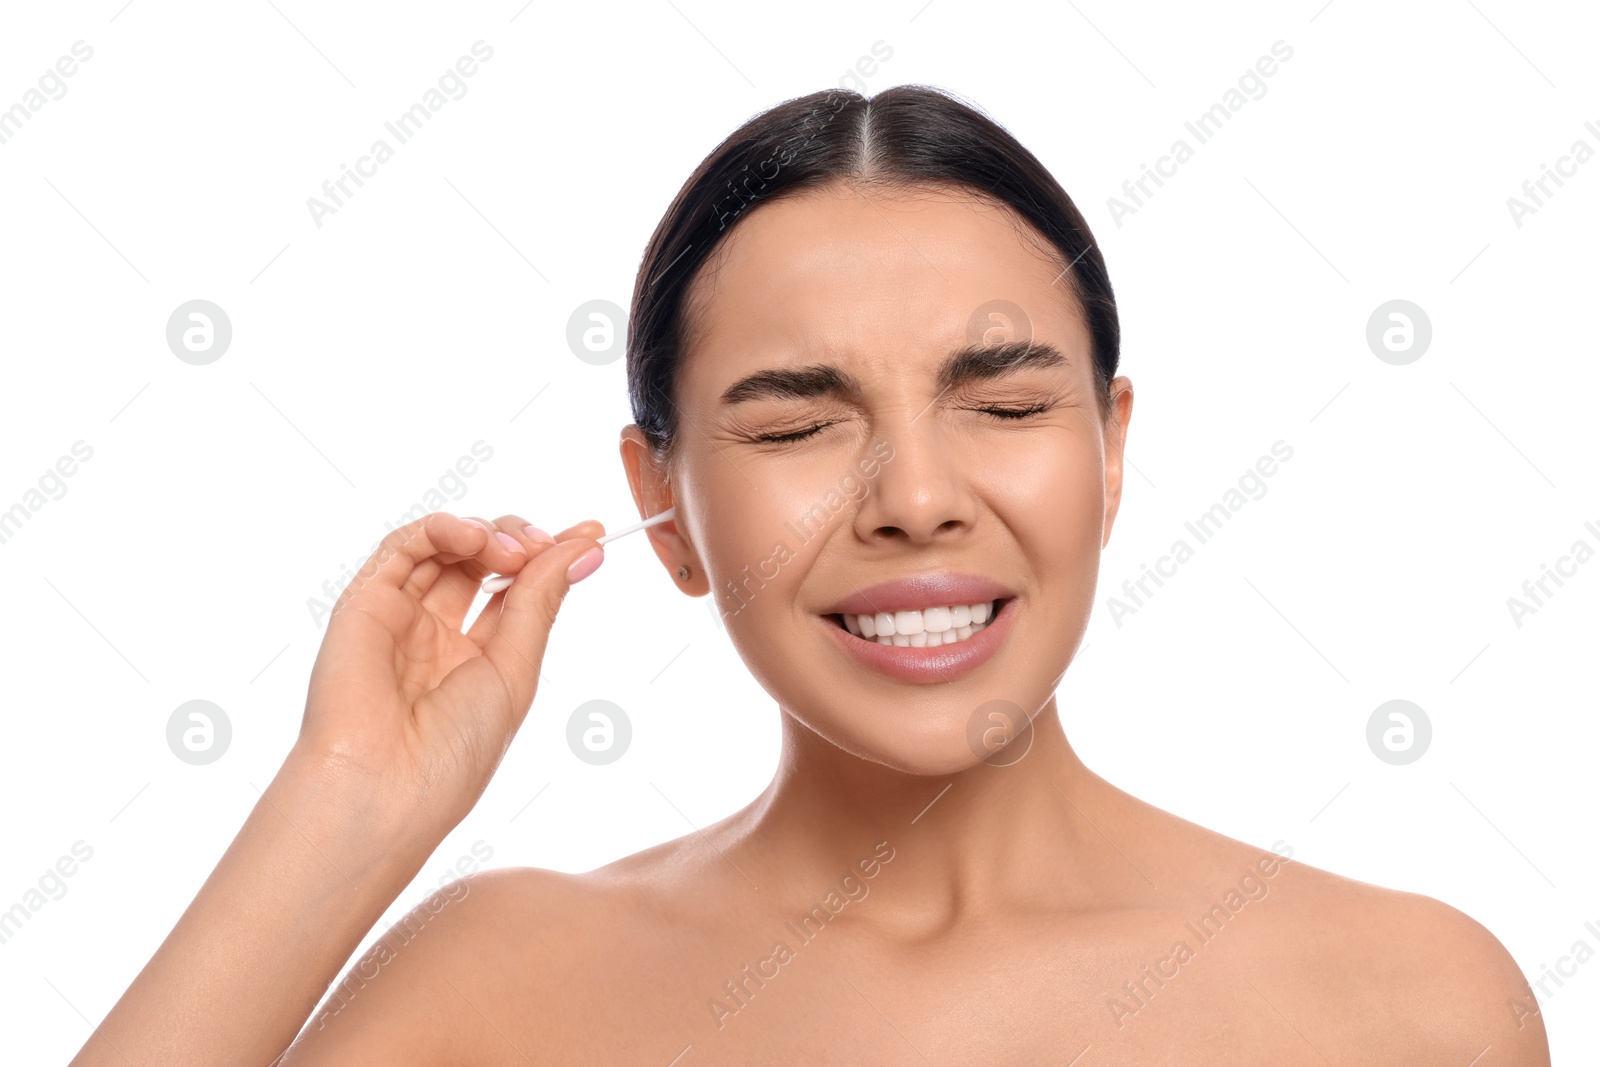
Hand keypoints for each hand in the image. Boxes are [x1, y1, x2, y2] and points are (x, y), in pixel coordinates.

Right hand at [295, 512, 605, 846]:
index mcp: (475, 661)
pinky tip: (475, 539)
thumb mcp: (514, 672)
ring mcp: (399, 617)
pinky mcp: (364, 604)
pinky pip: (402, 548)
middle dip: (522, 542)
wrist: (384, 789)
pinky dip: (444, 529)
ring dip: (488, 534)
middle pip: (482, 561)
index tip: (591, 534)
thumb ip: (540, 603)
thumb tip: (582, 549)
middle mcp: (435, 635)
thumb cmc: (452, 752)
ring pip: (445, 547)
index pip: (516, 592)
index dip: (551, 559)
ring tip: (515, 552)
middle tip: (549, 545)